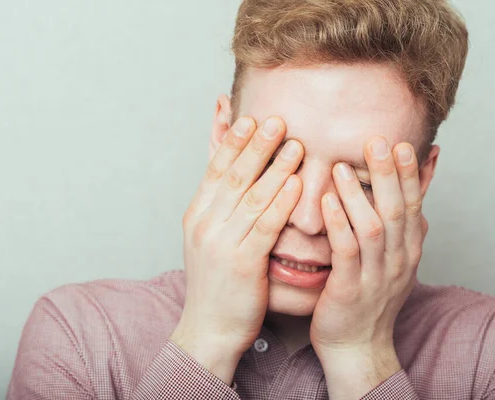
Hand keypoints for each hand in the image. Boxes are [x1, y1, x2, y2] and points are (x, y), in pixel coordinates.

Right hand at [171, 116, 303, 383]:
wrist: (209, 328)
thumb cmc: (217, 282)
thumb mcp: (209, 237)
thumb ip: (222, 204)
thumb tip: (233, 175)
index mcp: (197, 214)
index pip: (216, 168)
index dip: (233, 141)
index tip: (251, 117)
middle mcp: (205, 224)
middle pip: (234, 175)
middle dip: (256, 145)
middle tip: (277, 119)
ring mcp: (221, 243)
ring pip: (251, 196)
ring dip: (275, 168)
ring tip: (295, 145)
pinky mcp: (242, 263)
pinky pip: (265, 226)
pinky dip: (281, 202)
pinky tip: (297, 185)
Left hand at [310, 137, 424, 397]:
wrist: (358, 346)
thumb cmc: (371, 297)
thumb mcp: (397, 259)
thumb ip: (404, 225)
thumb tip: (419, 195)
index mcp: (408, 249)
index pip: (413, 204)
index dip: (408, 174)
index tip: (400, 143)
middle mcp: (398, 260)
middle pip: (397, 210)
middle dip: (388, 175)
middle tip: (378, 141)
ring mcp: (376, 276)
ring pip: (373, 228)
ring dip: (358, 196)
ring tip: (341, 167)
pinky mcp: (349, 290)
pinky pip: (346, 253)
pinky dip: (338, 225)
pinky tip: (327, 203)